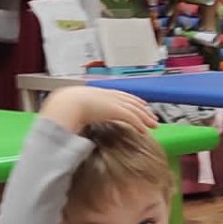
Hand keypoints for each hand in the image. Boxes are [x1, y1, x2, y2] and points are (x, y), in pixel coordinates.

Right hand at [43, 85, 157, 134]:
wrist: (68, 103)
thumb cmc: (69, 104)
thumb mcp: (79, 104)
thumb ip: (86, 110)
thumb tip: (83, 118)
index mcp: (103, 93)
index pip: (124, 96)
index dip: (134, 101)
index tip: (142, 105)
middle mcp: (111, 96)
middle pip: (133, 102)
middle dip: (144, 109)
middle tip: (153, 117)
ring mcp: (114, 102)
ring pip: (136, 110)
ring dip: (146, 118)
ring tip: (154, 125)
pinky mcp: (116, 110)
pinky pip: (132, 118)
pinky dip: (139, 124)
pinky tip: (144, 131)